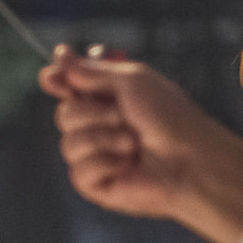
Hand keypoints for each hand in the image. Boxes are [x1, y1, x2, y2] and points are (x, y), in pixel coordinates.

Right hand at [39, 46, 242, 242]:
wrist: (189, 161)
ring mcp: (95, 156)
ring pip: (68, 144)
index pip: (68, 86)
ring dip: (103, 139)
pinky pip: (78, 171)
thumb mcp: (132, 80)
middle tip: (121, 116)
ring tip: (132, 144)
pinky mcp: (96, 183)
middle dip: (90, 113)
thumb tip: (61, 58)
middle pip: (63, 114)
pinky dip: (105, 164)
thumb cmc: (170, 119)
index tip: (53, 77)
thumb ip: (94, 71)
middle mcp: (98, 126)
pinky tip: (127, 166)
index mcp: (107, 98)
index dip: (58, 80)